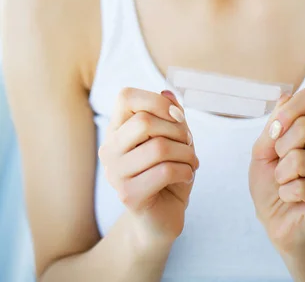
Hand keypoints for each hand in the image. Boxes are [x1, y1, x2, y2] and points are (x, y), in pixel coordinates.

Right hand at [98, 87, 198, 249]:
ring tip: (192, 161)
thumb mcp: (174, 138)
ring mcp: (115, 173)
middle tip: (188, 143)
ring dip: (186, 153)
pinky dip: (185, 171)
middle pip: (144, 121)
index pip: (126, 97)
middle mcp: (109, 148)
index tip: (177, 116)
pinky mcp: (127, 195)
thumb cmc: (167, 172)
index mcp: (117, 128)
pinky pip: (164, 171)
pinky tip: (186, 176)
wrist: (162, 217)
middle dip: (177, 130)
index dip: (157, 101)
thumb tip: (167, 92)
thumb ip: (171, 114)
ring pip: (158, 147)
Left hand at [249, 87, 304, 254]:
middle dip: (279, 148)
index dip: (291, 108)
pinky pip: (300, 186)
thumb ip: (273, 126)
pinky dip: (286, 193)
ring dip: (281, 175)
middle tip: (281, 165)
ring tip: (286, 183)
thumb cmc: (269, 183)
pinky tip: (292, 198)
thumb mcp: (262, 150)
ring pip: (299, 159)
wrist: (275, 221)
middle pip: (304, 127)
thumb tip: (285, 97)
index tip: (275, 129)